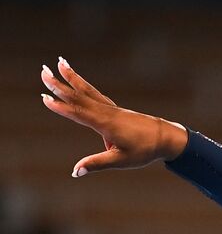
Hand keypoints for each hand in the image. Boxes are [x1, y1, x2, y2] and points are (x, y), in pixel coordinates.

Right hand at [39, 56, 186, 176]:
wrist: (167, 138)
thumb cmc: (145, 150)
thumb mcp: (121, 161)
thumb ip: (97, 163)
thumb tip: (76, 172)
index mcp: (105, 124)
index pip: (78, 114)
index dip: (60, 107)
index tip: (44, 98)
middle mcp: (106, 112)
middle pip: (79, 96)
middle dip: (59, 84)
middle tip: (43, 70)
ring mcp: (111, 109)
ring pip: (87, 90)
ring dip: (72, 77)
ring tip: (60, 62)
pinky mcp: (115, 109)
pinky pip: (95, 93)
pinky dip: (84, 85)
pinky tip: (77, 80)